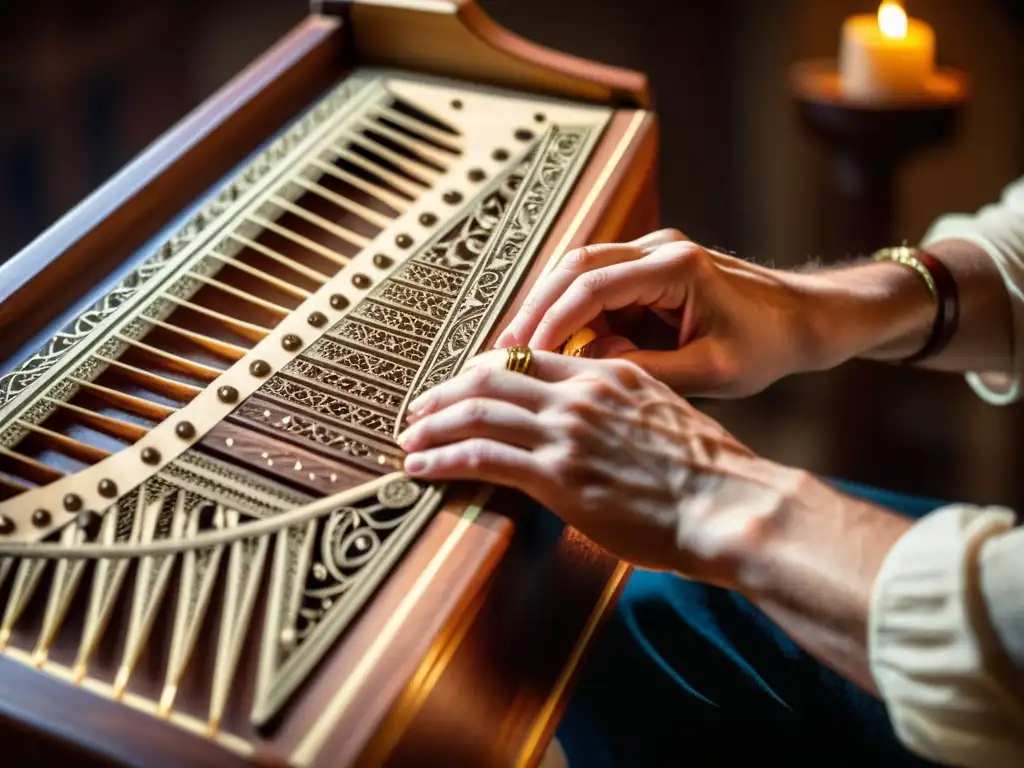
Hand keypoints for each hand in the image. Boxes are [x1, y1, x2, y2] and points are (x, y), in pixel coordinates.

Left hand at [397, 350, 804, 582]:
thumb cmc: (710, 473)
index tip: (464, 386)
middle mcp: (581, 393)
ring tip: (408, 438)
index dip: (486, 371)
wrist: (729, 504)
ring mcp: (566, 431)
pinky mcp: (556, 475)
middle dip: (446, 392)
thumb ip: (624, 410)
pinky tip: (420, 468)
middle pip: (492, 376)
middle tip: (420, 409)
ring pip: (477, 412)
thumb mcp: (667, 418)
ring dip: (433, 425)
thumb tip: (600, 427)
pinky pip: (480, 457)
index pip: (530, 359)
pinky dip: (442, 459)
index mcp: (609, 373)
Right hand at [497, 229, 825, 396]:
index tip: (524, 355)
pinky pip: (596, 284)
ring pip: (578, 270)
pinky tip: (554, 345)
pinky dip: (571, 312)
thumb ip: (649, 369)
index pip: (593, 286)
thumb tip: (589, 363)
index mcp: (677, 267)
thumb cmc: (767, 345)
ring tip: (518, 350)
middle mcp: (659, 248)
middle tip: (503, 350)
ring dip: (547, 307)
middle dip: (535, 308)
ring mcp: (651, 253)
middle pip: (574, 266)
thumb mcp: (713, 373)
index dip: (552, 321)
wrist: (802, 318)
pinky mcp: (648, 269)